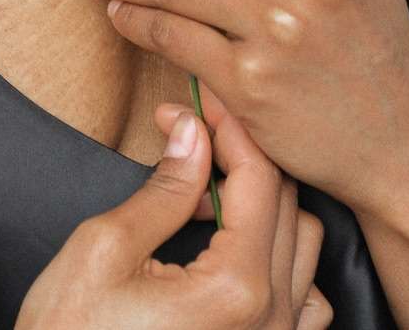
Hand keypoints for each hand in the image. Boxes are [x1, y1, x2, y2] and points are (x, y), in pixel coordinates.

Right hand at [15, 95, 331, 328]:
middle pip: (287, 204)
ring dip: (263, 203)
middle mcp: (272, 319)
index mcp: (238, 289)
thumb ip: (163, 188)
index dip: (227, 127)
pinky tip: (234, 246)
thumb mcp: (105, 249)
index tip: (196, 101)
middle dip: (241, 156)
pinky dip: (278, 255)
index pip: (258, 179)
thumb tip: (191, 132)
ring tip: (207, 189)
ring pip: (303, 244)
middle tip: (191, 131)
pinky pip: (302, 295)